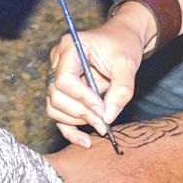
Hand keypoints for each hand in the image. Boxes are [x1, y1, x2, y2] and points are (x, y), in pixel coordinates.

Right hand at [45, 13, 150, 147]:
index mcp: (69, 47)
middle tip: (104, 122)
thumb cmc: (123, 46)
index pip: (64, 79)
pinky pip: (59, 116)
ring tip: (100, 126)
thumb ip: (121, 89)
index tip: (102, 108)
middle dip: (81, 112)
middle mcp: (58, 62)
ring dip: (76, 121)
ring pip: (54, 108)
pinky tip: (85, 141)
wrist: (121, 40)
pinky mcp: (63, 93)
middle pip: (56, 96)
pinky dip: (70, 131)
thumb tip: (108, 117)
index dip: (82, 98)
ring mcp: (57, 78)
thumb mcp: (127, 63)